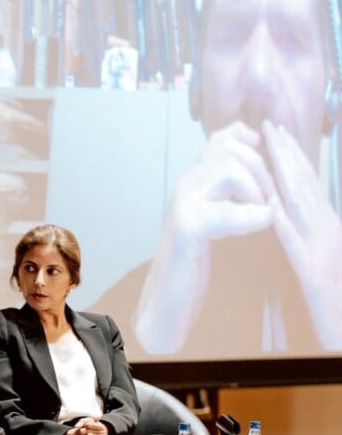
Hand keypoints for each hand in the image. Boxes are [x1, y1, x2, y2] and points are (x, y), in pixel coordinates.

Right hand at [134, 121, 274, 352]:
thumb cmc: (193, 260)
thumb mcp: (215, 215)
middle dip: (261, 172)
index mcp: (195, 180)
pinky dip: (249, 217)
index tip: (264, 172)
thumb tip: (254, 159)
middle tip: (266, 201)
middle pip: (230, 149)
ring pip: (227, 168)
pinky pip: (223, 211)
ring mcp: (182, 206)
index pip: (224, 137)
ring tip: (259, 215)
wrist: (167, 297)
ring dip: (255, 189)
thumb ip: (228, 189)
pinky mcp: (186, 230)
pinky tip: (257, 225)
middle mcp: (186, 186)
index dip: (252, 144)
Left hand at [263, 120, 341, 348]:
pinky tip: (270, 205)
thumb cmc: (335, 295)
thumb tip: (289, 208)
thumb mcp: (322, 255)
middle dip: (287, 155)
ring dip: (287, 177)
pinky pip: (297, 244)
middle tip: (269, 126)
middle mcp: (328, 230)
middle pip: (305, 187)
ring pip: (303, 207)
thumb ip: (311, 230)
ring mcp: (323, 249)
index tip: (275, 134)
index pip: (306, 186)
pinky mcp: (314, 272)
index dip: (291, 159)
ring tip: (271, 149)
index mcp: (328, 226)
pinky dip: (285, 223)